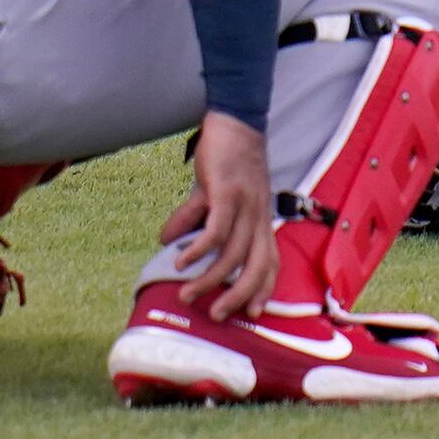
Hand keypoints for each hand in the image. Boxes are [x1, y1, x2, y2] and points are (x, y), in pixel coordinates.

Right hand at [159, 111, 278, 320]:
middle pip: (257, 265)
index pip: (272, 260)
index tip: (255, 313)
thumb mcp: (212, 196)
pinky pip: (217, 230)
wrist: (235, 122)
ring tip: (187, 294)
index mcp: (261, 220)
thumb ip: (194, 219)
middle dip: (240, 296)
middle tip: (218, 316)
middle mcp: (258, 217)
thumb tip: (167, 241)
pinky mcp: (228, 193)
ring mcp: (246, 205)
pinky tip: (182, 261)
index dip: (266, 288)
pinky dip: (199, 250)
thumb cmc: (228, 160)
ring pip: (234, 254)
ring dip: (210, 279)